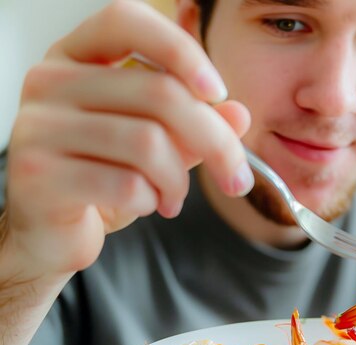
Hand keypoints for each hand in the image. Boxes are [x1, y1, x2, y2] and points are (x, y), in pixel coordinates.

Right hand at [2, 0, 251, 276]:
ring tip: (173, 198)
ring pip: (148, 142)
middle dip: (216, 142)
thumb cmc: (103, 178)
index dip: (181, 50)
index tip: (217, 92)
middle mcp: (49, 81)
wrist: (52, 233)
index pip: (126, 20)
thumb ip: (194, 123)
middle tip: (236, 179)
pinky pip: (127, 183)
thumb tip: (238, 114)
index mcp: (76, 57)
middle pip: (159, 92)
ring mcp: (37, 126)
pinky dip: (152, 200)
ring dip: (178, 180)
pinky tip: (145, 205)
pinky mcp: (38, 174)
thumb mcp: (156, 144)